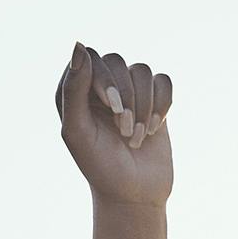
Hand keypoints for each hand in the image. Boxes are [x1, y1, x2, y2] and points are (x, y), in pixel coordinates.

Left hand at [57, 42, 173, 206]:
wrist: (134, 194)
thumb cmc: (99, 166)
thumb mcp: (78, 130)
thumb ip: (74, 89)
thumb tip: (79, 44)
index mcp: (75, 92)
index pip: (90, 59)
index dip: (104, 80)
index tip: (112, 108)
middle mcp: (101, 86)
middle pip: (118, 62)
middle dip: (126, 96)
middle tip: (124, 129)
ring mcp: (130, 92)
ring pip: (142, 71)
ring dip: (143, 106)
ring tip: (136, 136)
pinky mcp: (154, 100)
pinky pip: (163, 81)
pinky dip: (162, 104)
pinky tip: (154, 127)